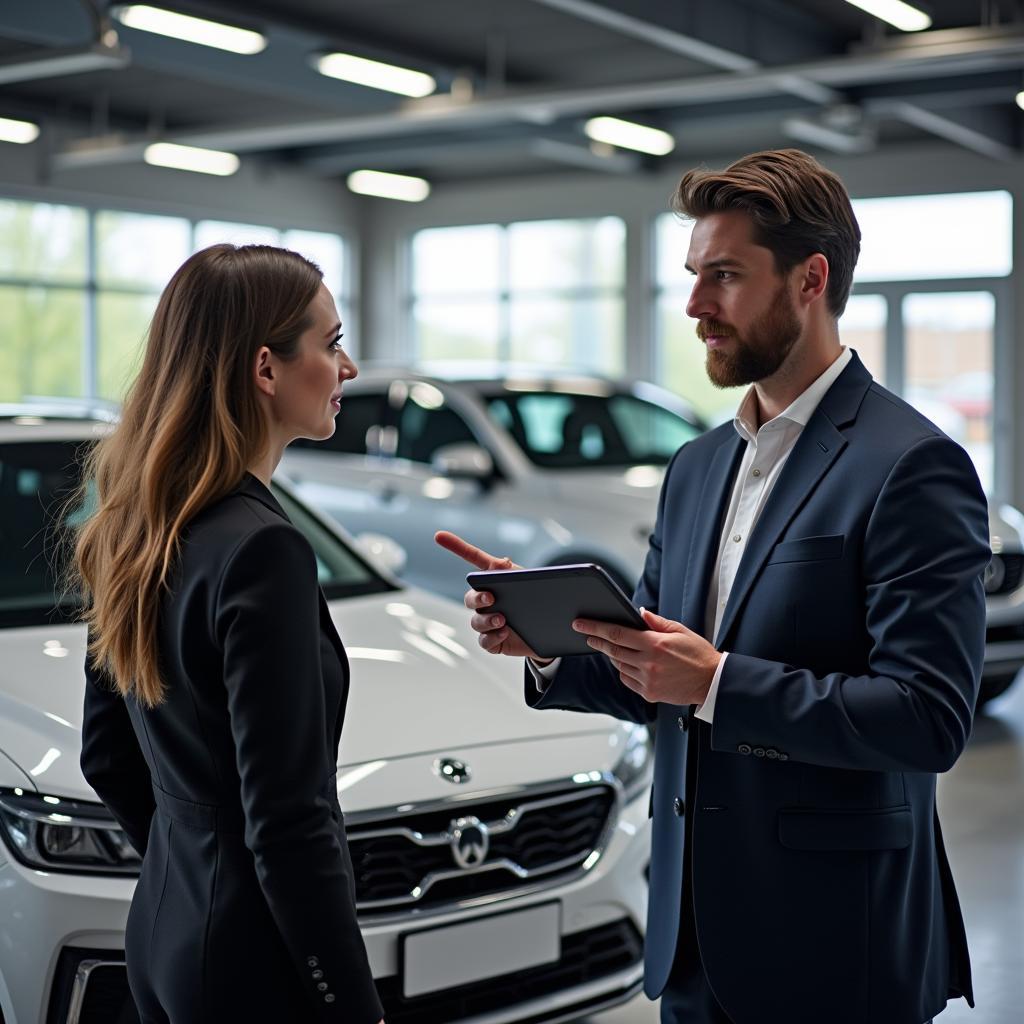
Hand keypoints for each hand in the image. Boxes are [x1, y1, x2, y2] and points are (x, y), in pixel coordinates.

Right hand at [433, 531, 544, 660]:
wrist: (554, 630)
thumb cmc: (540, 600)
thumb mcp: (532, 583)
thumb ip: (516, 573)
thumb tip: (502, 562)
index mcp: (496, 579)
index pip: (473, 558)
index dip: (456, 546)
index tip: (439, 535)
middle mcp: (487, 601)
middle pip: (471, 598)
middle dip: (477, 598)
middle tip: (490, 598)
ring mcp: (489, 622)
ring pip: (476, 621)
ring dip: (486, 620)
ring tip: (503, 619)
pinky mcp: (495, 641)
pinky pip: (484, 641)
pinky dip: (491, 637)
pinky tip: (504, 632)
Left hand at [573, 607, 721, 704]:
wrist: (712, 682)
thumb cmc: (698, 654)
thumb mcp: (681, 631)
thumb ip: (657, 622)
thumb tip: (639, 613)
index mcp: (655, 644)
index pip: (617, 633)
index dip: (596, 628)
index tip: (581, 624)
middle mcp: (648, 663)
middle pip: (613, 649)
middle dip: (597, 640)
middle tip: (586, 634)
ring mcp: (647, 680)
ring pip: (619, 665)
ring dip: (612, 655)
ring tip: (610, 646)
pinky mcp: (649, 693)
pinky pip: (627, 680)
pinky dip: (623, 670)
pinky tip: (627, 663)